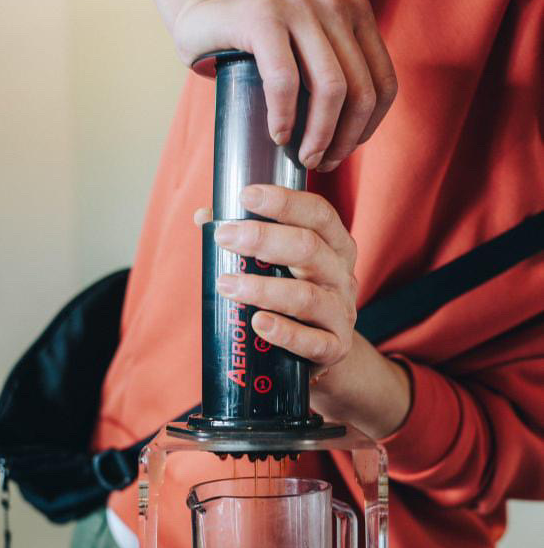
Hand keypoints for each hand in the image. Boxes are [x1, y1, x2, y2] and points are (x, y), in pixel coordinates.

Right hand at [148, 0, 396, 169]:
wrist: (204, 12)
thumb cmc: (257, 47)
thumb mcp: (309, 54)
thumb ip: (334, 77)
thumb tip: (349, 140)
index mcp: (355, 13)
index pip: (383, 83)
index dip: (367, 129)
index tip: (342, 152)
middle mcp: (333, 5)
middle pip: (360, 90)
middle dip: (343, 140)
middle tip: (320, 163)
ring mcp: (299, 7)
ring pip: (331, 88)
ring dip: (319, 135)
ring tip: (303, 157)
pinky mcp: (263, 18)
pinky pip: (285, 81)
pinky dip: (284, 117)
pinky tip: (278, 136)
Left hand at [196, 184, 410, 438]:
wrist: (325, 352)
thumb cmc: (295, 297)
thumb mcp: (282, 265)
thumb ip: (249, 239)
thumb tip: (205, 216)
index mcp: (334, 246)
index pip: (318, 213)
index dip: (284, 202)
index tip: (246, 195)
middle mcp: (342, 276)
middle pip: (309, 249)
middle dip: (264, 239)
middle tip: (224, 238)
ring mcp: (341, 313)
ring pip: (306, 297)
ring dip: (263, 289)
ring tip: (226, 285)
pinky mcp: (334, 348)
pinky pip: (312, 342)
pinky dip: (284, 333)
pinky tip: (258, 323)